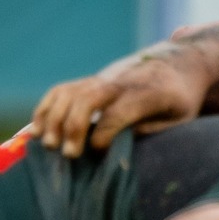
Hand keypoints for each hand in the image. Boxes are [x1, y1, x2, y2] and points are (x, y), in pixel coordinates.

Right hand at [33, 45, 213, 156]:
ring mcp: (101, 79)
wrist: (177, 65)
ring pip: (68, 93)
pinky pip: (60, 91)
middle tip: (68, 154)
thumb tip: (123, 141)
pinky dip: (45, 108)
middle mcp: (119, 83)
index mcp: (147, 94)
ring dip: (53, 118)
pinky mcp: (89, 80)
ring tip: (48, 145)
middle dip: (73, 126)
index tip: (98, 152)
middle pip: (86, 99)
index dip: (103, 135)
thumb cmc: (181, 99)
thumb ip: (153, 129)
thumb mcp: (181, 118)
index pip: (116, 114)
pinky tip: (37, 129)